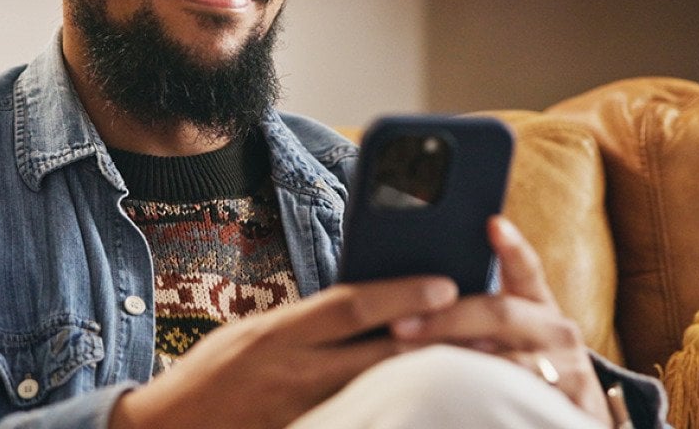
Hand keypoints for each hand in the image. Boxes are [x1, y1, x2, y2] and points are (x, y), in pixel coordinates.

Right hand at [108, 275, 458, 428]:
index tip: (445, 282)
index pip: (348, 306)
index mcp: (276, 333)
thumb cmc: (212, 374)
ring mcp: (304, 412)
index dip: (400, 293)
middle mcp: (293, 373)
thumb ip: (305, 322)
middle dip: (435, 340)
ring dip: (431, 379)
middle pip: (379, 354)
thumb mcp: (253, 333)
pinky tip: (436, 405)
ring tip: (478, 367)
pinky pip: (366, 421)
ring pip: (382, 393)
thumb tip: (364, 306)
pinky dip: (402, 410)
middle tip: (486, 329)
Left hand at [389, 216, 609, 423]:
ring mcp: (568, 370)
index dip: (510, 246)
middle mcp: (557, 331)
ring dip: (453, 365)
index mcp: (538, 306)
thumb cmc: (522, 373)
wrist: (572, 423)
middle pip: (498, 314)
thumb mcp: (506, 340)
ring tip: (408, 366)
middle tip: (397, 326)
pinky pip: (514, 404)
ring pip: (503, 364)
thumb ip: (473, 315)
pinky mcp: (567, 409)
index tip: (491, 223)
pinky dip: (477, 402)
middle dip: (444, 319)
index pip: (525, 268)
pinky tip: (444, 403)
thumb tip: (406, 302)